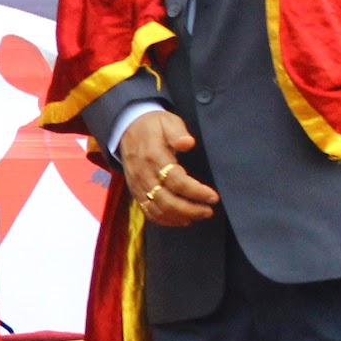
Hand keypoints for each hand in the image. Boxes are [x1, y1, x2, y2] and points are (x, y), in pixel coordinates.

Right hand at [118, 109, 218, 226]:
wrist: (127, 128)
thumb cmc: (153, 126)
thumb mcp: (167, 121)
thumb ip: (177, 132)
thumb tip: (188, 143)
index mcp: (153, 156)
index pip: (175, 180)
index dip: (195, 191)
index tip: (213, 196)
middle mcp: (143, 174)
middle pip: (166, 200)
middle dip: (190, 209)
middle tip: (209, 210)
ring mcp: (138, 184)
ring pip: (157, 209)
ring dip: (180, 216)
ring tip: (199, 215)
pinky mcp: (136, 191)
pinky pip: (149, 211)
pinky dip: (166, 220)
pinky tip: (182, 219)